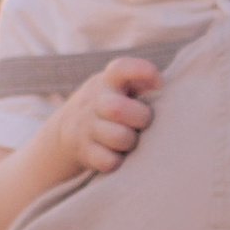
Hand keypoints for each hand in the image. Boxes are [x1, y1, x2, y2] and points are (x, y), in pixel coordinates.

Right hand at [52, 59, 159, 177]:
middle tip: (143, 122)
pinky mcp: (84, 151)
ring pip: (118, 137)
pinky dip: (117, 161)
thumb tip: (162, 83)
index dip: (142, 72)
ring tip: (130, 140)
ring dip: (131, 142)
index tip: (160, 83)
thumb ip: (141, 82)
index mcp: (108, 81)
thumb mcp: (119, 86)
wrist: (68, 128)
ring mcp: (87, 126)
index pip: (121, 68)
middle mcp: (95, 101)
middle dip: (140, 118)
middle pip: (117, 108)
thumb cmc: (110, 104)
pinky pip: (108, 161)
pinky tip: (117, 155)